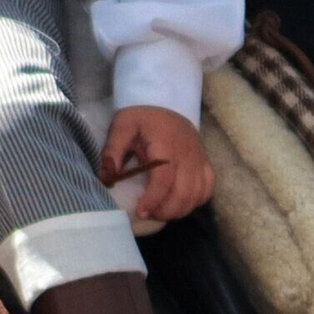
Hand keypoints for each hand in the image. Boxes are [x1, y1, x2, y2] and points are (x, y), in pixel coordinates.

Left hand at [100, 107, 214, 224]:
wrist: (166, 100)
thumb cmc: (142, 117)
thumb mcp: (122, 126)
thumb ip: (113, 151)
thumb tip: (106, 179)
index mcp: (165, 145)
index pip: (164, 179)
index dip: (153, 199)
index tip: (140, 212)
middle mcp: (187, 154)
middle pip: (183, 193)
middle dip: (164, 211)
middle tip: (148, 213)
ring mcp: (199, 159)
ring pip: (196, 195)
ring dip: (178, 210)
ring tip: (160, 211)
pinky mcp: (205, 163)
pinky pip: (207, 189)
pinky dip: (195, 202)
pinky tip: (179, 203)